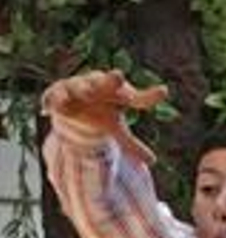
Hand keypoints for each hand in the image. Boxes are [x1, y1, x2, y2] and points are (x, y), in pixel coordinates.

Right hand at [41, 70, 166, 164]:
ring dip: (83, 88)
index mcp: (119, 95)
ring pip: (81, 86)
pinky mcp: (58, 92)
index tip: (165, 91)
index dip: (151, 96)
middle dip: (113, 79)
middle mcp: (100, 86)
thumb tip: (153, 161)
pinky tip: (49, 108)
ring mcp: (79, 87)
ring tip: (86, 92)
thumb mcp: (115, 128)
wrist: (72, 104)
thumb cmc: (100, 114)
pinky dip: (53, 100)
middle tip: (118, 76)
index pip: (139, 98)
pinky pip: (55, 95)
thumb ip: (132, 144)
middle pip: (109, 82)